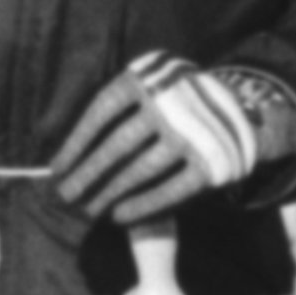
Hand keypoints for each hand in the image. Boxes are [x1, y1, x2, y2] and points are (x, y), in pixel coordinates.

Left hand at [48, 53, 295, 225]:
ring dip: (109, 193)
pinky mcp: (212, 162)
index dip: (76, 143)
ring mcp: (194, 132)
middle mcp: (171, 102)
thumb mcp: (147, 88)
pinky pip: (170, 190)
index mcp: (149, 78)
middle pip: (117, 143)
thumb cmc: (171, 105)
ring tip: (88, 210)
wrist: (239, 112)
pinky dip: (142, 206)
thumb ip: (115, 113)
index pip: (102, 111)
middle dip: (87, 174)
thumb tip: (65, 162)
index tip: (56, 170)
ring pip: (140, 169)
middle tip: (65, 196)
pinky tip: (119, 217)